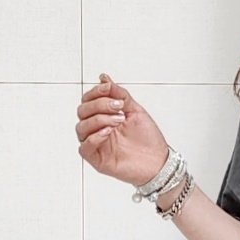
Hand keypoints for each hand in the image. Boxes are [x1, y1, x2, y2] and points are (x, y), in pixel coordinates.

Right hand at [76, 73, 169, 187]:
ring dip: (98, 119)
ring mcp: (97, 145)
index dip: (95, 92)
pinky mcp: (98, 160)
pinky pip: (84, 148)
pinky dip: (94, 137)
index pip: (87, 101)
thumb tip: (103, 78)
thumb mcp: (134, 109)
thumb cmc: (148, 139)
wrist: (159, 162)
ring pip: (81, 127)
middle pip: (82, 111)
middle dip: (99, 105)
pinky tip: (109, 132)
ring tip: (118, 121)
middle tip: (119, 108)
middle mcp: (97, 130)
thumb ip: (119, 94)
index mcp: (104, 117)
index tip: (108, 88)